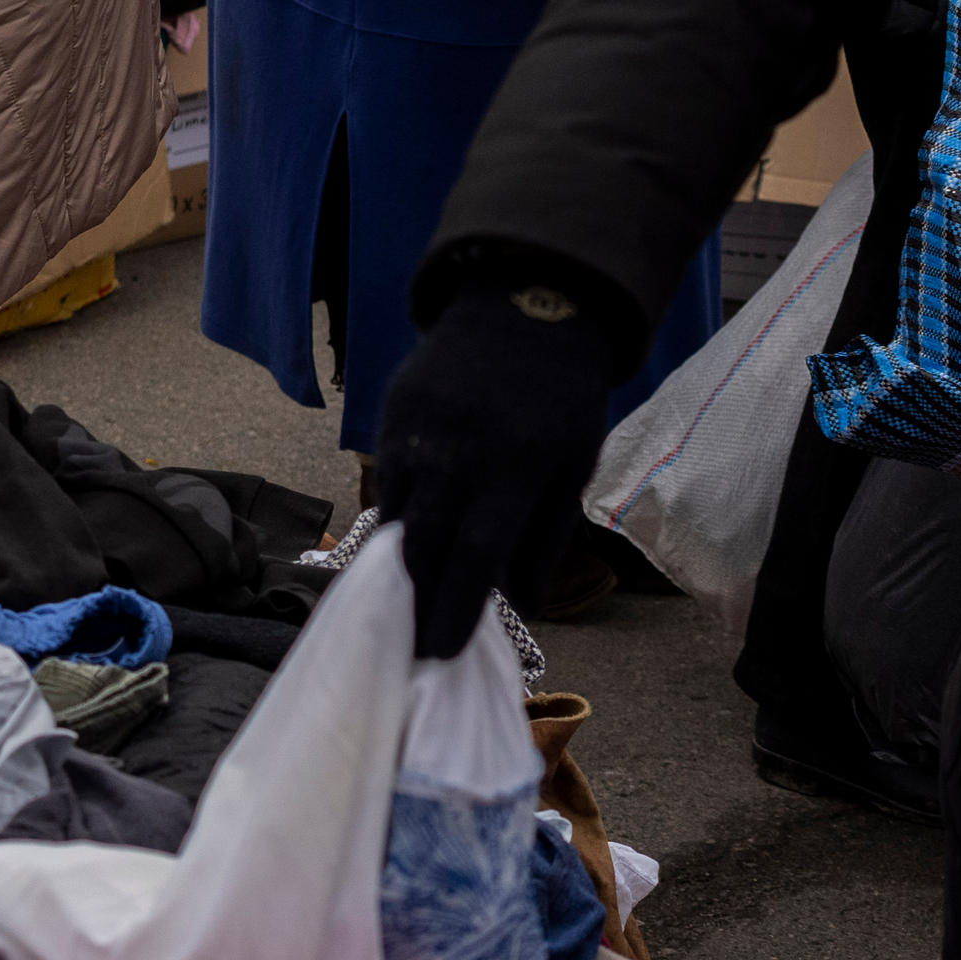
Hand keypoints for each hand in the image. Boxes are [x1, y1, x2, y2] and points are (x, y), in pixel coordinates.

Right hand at [366, 282, 631, 656]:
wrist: (526, 309)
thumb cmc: (561, 401)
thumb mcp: (573, 467)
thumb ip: (544, 536)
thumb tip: (517, 602)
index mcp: (516, 468)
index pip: (476, 554)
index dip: (455, 607)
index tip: (439, 650)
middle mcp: (459, 452)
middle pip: (425, 542)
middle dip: (418, 600)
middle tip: (413, 642)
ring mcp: (418, 430)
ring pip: (396, 514)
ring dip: (401, 564)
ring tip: (407, 602)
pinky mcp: (391, 413)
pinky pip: (387, 480)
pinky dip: (395, 516)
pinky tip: (405, 539)